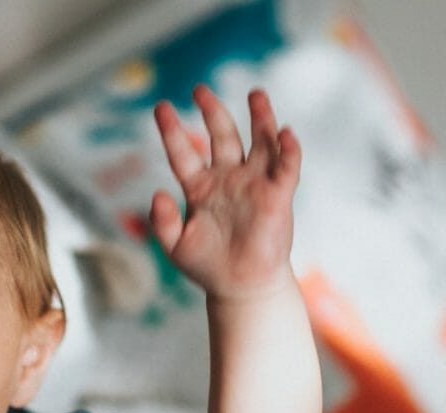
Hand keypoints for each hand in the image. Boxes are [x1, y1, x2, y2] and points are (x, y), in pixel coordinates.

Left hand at [151, 85, 300, 300]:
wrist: (241, 289)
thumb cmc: (208, 268)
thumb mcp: (175, 246)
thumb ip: (162, 221)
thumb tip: (157, 193)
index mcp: (200, 188)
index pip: (184, 152)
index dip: (172, 130)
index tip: (161, 108)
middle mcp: (228, 179)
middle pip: (222, 136)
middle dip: (213, 111)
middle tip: (200, 89)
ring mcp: (254, 184)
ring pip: (259, 142)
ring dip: (259, 118)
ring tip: (256, 94)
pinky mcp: (278, 196)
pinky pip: (286, 167)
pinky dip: (288, 150)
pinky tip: (285, 133)